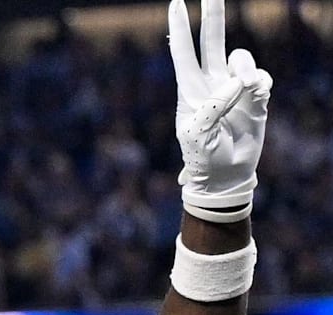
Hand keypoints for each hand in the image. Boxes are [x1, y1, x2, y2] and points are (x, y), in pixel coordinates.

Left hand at [168, 0, 271, 220]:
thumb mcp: (197, 134)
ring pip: (241, 59)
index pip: (183, 52)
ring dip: (245, 69)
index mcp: (189, 90)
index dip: (179, 28)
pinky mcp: (255, 97)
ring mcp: (234, 88)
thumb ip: (213, 106)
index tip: (176, 3)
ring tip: (245, 89)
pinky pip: (261, 78)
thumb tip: (236, 82)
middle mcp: (211, 83)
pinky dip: (259, 85)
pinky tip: (255, 98)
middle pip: (212, 40)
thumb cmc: (202, 156)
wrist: (225, 174)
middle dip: (213, 15)